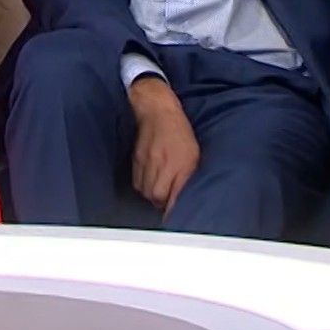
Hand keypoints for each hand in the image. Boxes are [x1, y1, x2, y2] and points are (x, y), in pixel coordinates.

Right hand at [129, 77, 199, 211]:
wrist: (157, 111)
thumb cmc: (179, 132)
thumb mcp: (193, 155)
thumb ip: (187, 178)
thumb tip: (182, 199)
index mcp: (181, 164)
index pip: (174, 196)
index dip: (173, 211)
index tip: (175, 218)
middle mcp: (163, 164)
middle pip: (157, 197)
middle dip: (162, 202)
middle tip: (167, 200)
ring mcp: (147, 162)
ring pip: (146, 191)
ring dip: (152, 195)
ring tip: (159, 189)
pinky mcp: (136, 160)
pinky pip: (137, 182)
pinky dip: (143, 185)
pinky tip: (149, 180)